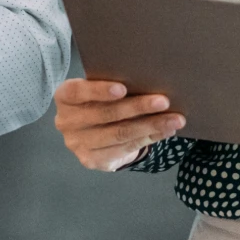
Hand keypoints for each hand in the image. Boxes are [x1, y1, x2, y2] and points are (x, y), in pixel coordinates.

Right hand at [53, 78, 185, 171]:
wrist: (91, 132)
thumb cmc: (99, 100)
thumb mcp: (99, 89)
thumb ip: (114, 85)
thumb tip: (150, 79)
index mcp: (65, 97)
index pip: (78, 92)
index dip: (100, 90)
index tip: (123, 88)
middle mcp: (66, 122)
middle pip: (106, 114)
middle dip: (138, 107)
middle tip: (164, 101)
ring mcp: (77, 144)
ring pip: (119, 134)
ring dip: (151, 125)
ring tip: (174, 119)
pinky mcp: (92, 160)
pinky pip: (125, 148)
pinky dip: (149, 138)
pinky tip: (166, 130)